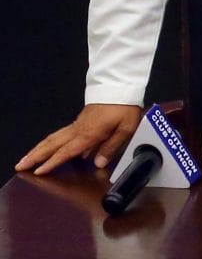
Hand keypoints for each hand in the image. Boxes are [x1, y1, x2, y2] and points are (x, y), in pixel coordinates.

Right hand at [14, 104, 143, 176]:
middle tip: (20, 165)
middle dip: (35, 156)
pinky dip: (49, 143)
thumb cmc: (124, 107)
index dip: (52, 163)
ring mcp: (77, 125)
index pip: (66, 151)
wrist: (119, 86)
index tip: (37, 172)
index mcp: (89, 134)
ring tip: (27, 158)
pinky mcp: (79, 121)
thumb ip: (111, 147)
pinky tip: (49, 149)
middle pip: (52, 144)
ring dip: (38, 149)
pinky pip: (60, 134)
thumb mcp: (125, 128)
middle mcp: (78, 130)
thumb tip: (97, 163)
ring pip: (53, 138)